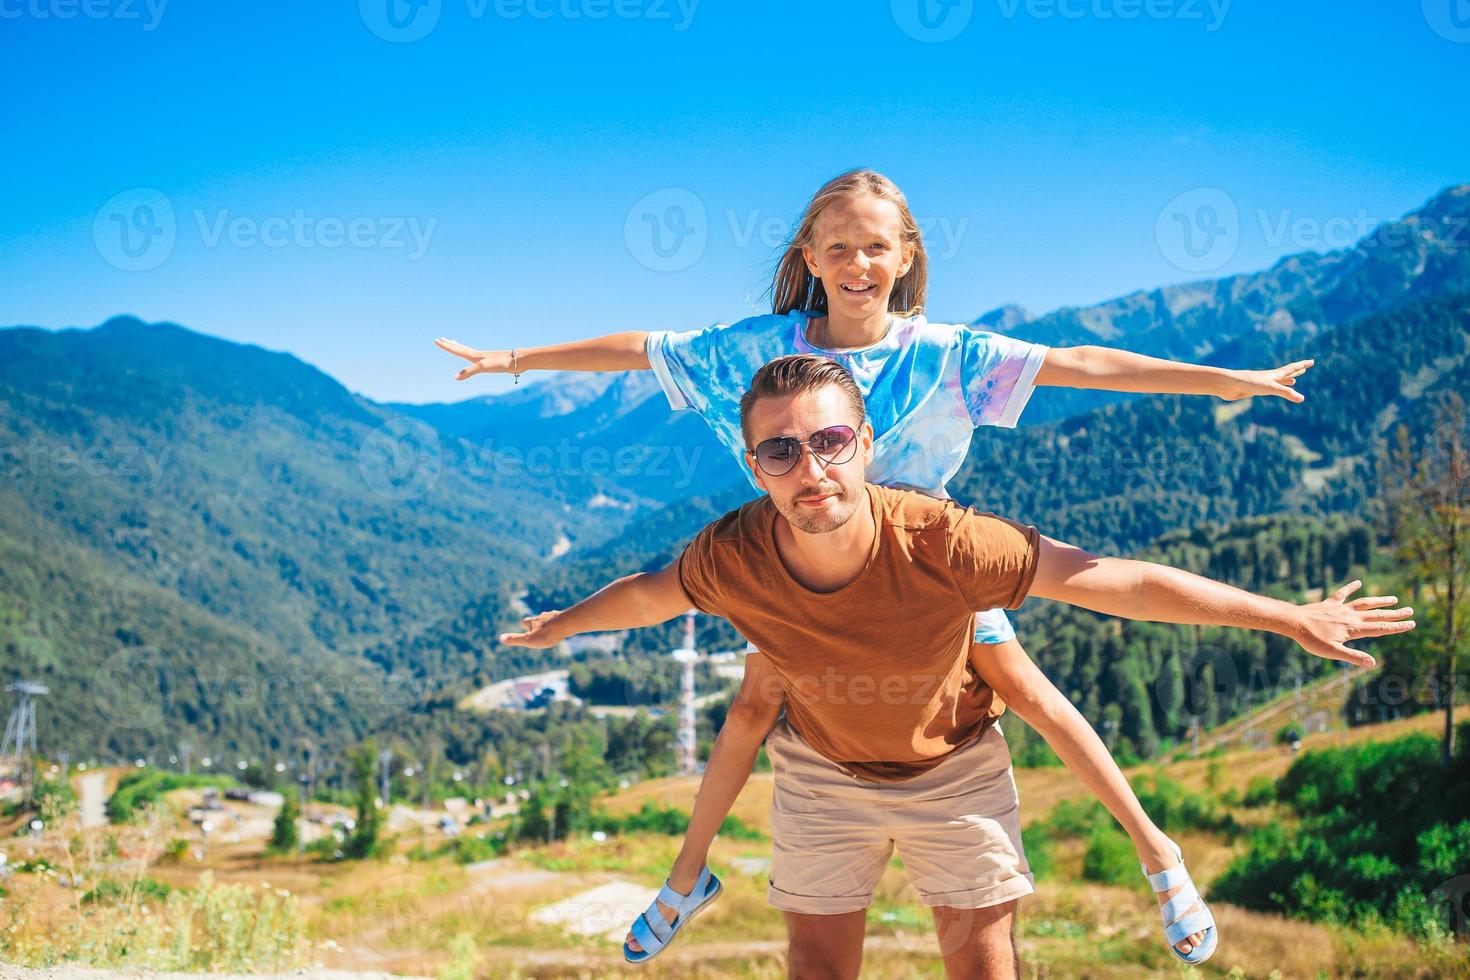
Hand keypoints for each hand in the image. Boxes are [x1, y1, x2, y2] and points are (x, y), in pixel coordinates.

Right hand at [435, 337, 512, 380]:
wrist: (517, 361)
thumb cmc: (500, 363)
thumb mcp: (483, 368)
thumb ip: (469, 372)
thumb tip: (455, 377)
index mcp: (474, 356)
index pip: (456, 350)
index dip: (446, 346)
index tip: (436, 340)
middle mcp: (477, 355)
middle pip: (460, 348)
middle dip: (450, 344)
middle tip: (441, 338)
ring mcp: (484, 358)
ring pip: (468, 351)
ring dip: (459, 347)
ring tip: (454, 342)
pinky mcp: (490, 362)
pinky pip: (475, 358)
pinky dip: (470, 356)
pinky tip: (474, 358)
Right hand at [499, 611, 566, 648]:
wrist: (566, 624)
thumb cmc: (547, 634)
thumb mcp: (529, 640)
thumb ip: (515, 639)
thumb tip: (500, 638)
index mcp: (533, 622)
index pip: (524, 622)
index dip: (524, 625)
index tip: (523, 627)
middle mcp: (542, 616)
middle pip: (537, 618)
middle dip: (536, 622)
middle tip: (536, 627)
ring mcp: (554, 616)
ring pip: (549, 617)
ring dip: (548, 622)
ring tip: (550, 627)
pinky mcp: (565, 617)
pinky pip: (561, 618)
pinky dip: (560, 622)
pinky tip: (564, 626)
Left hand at [1218, 359, 1313, 401]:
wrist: (1228, 385)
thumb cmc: (1248, 383)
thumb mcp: (1270, 388)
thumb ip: (1286, 393)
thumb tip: (1302, 399)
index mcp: (1274, 374)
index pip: (1292, 368)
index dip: (1302, 365)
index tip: (1312, 361)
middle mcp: (1269, 378)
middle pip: (1286, 374)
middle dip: (1296, 371)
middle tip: (1305, 368)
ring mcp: (1261, 384)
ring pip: (1277, 382)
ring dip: (1286, 381)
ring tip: (1293, 381)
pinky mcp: (1253, 390)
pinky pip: (1268, 389)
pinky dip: (1274, 389)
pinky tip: (1271, 390)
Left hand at [1288, 580, 1413, 667]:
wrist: (1293, 622)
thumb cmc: (1311, 640)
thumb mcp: (1333, 652)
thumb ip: (1353, 657)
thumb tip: (1373, 664)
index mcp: (1354, 629)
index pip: (1381, 629)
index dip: (1397, 627)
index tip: (1412, 623)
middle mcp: (1350, 616)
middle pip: (1377, 615)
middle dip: (1395, 614)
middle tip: (1411, 610)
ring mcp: (1340, 608)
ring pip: (1365, 603)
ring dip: (1380, 601)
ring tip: (1394, 598)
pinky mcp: (1330, 603)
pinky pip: (1343, 593)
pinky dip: (1351, 588)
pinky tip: (1358, 582)